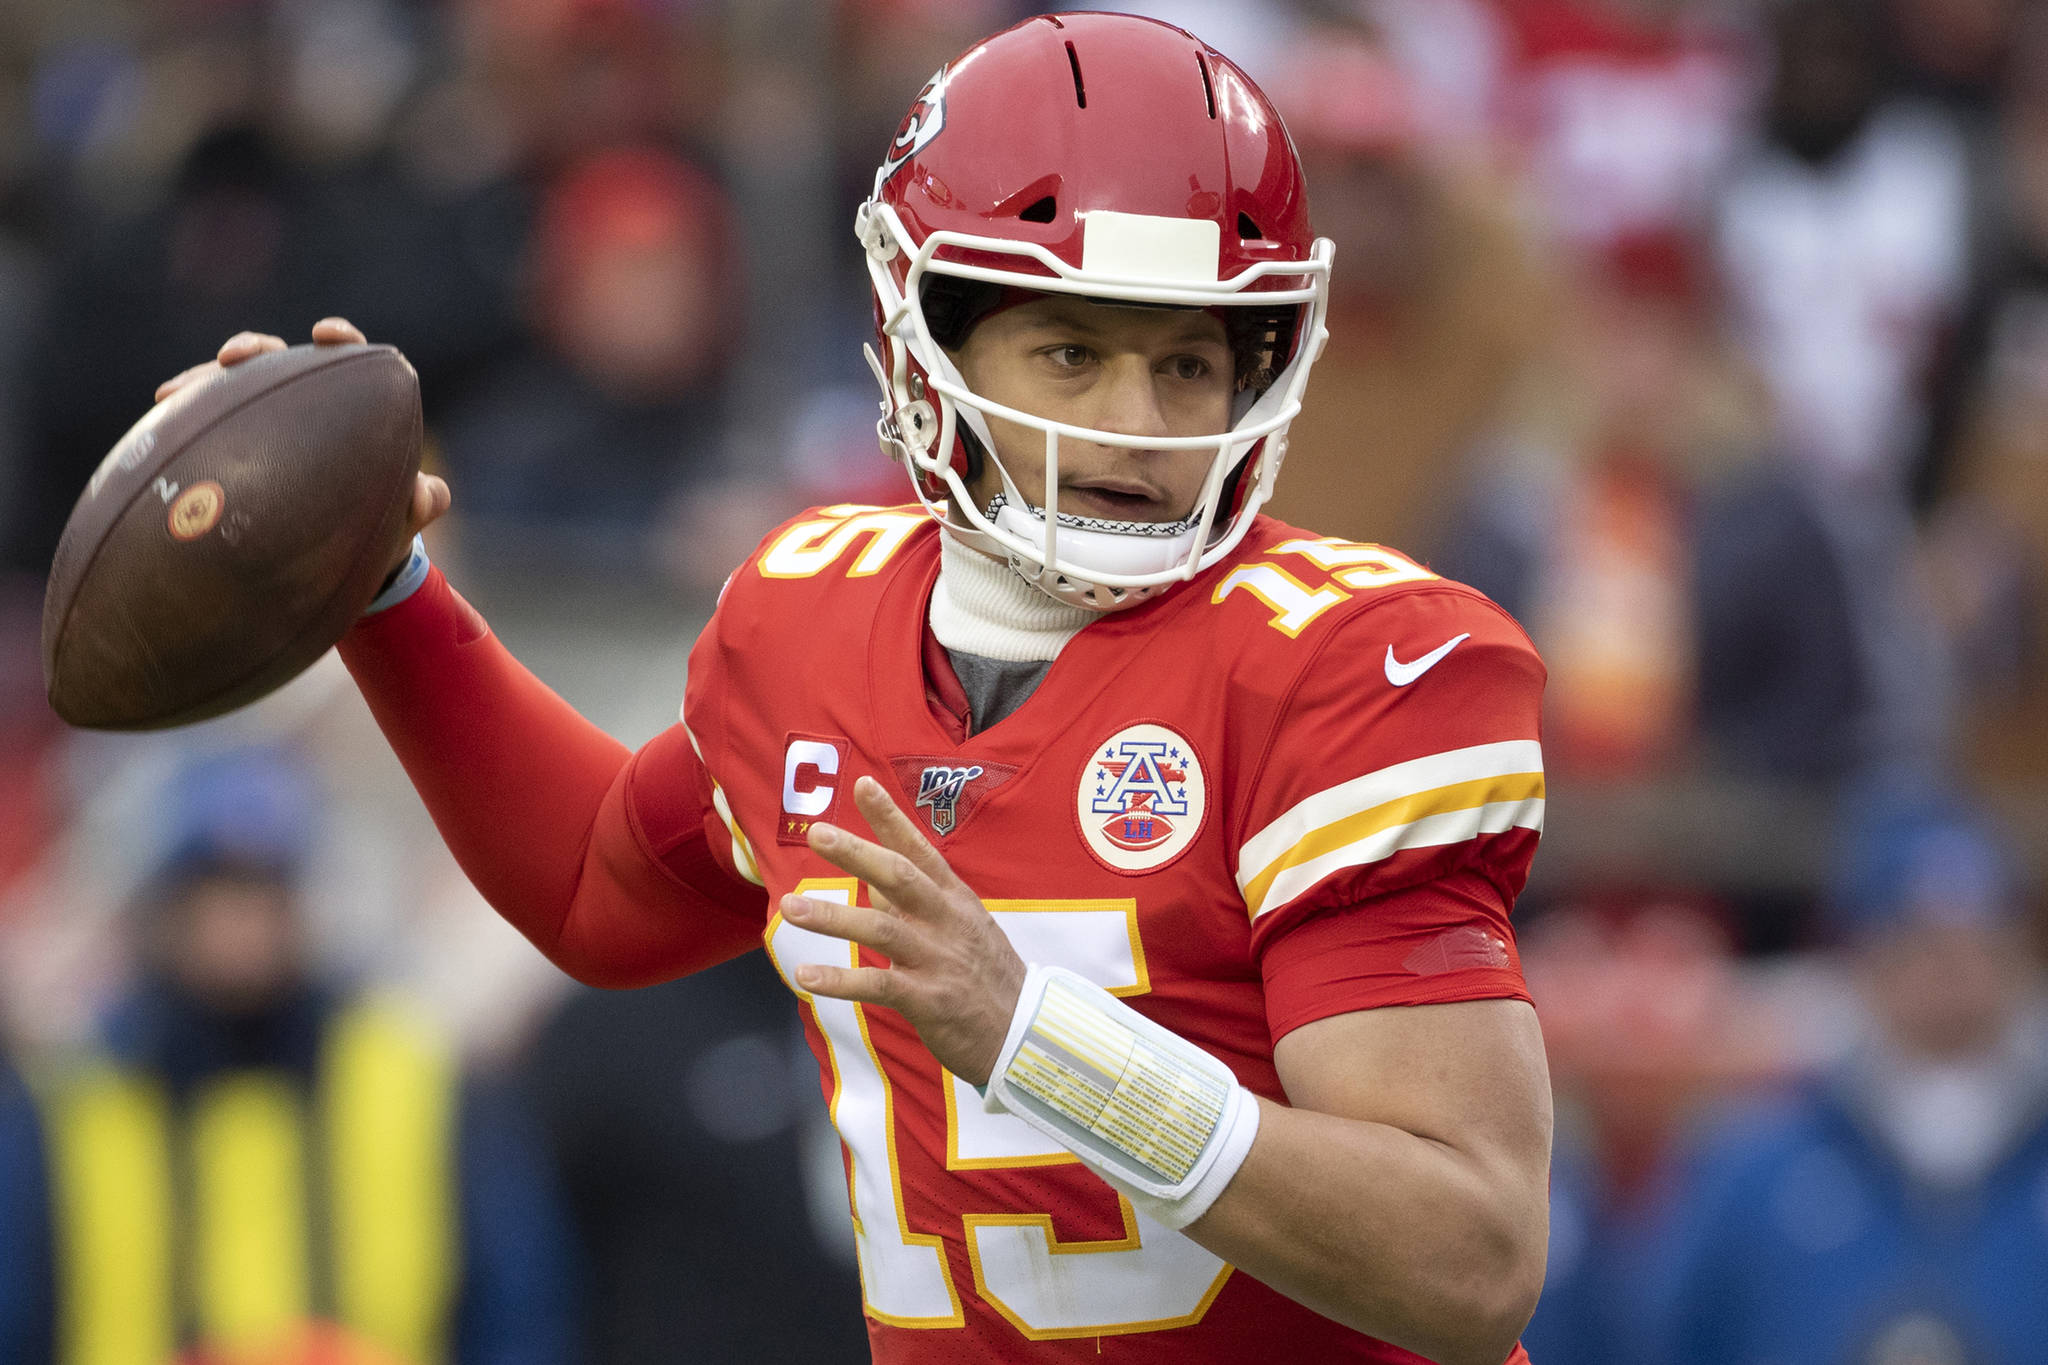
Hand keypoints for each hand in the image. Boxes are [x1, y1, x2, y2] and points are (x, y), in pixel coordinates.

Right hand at [154, 318, 450, 576]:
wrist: (345, 562)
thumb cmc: (381, 528)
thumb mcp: (401, 518)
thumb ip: (419, 502)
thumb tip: (430, 493)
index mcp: (351, 406)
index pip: (346, 359)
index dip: (337, 339)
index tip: (327, 334)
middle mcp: (303, 405)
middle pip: (276, 362)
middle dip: (251, 350)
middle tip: (233, 358)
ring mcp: (262, 425)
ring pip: (229, 391)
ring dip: (201, 384)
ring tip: (172, 395)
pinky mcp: (231, 448)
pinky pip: (203, 428)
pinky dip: (181, 423)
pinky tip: (156, 426)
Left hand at [784, 776, 1026, 1084]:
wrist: (1025, 1033)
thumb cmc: (986, 975)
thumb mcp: (959, 927)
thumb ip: (913, 903)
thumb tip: (872, 880)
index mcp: (954, 898)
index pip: (919, 849)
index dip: (891, 817)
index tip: (862, 784)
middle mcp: (946, 921)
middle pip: (900, 877)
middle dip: (857, 853)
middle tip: (817, 833)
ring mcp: (939, 959)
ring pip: (883, 929)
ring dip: (834, 917)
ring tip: (791, 908)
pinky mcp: (930, 1000)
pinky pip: (879, 985)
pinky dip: (841, 980)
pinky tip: (806, 975)